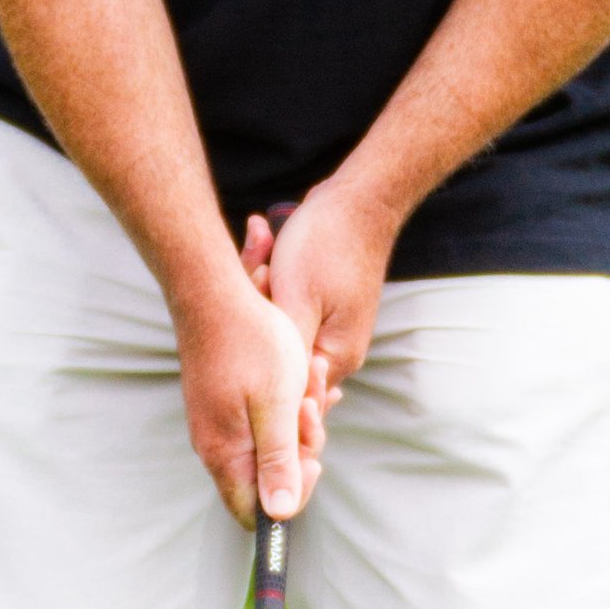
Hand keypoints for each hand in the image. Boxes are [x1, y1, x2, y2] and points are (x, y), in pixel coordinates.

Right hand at [175, 271, 324, 523]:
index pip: (254, 512)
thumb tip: (280, 516)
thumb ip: (278, 462)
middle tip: (311, 409)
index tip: (311, 459)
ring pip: (265, 446)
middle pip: (263, 480)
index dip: (289, 497)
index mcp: (225, 454)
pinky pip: (258, 421)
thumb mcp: (277, 407)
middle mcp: (214, 445)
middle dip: (299, 451)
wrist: (214, 293)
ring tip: (308, 382)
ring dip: (295, 422)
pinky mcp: (220, 403)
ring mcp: (215, 423)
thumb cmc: (250, 344)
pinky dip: (284, 406)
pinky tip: (300, 377)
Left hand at [242, 174, 397, 400]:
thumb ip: (289, 357)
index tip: (250, 318)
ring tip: (265, 247)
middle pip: (275, 359)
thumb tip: (277, 408)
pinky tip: (265, 242)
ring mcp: (325, 329)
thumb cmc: (326, 246)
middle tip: (262, 269)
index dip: (256, 363)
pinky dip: (267, 277)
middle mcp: (334, 351)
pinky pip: (280, 306)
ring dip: (259, 288)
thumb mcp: (297, 303)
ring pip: (272, 329)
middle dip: (257, 312)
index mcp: (335, 359)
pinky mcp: (316, 308)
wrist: (360, 200)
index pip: (286, 394)